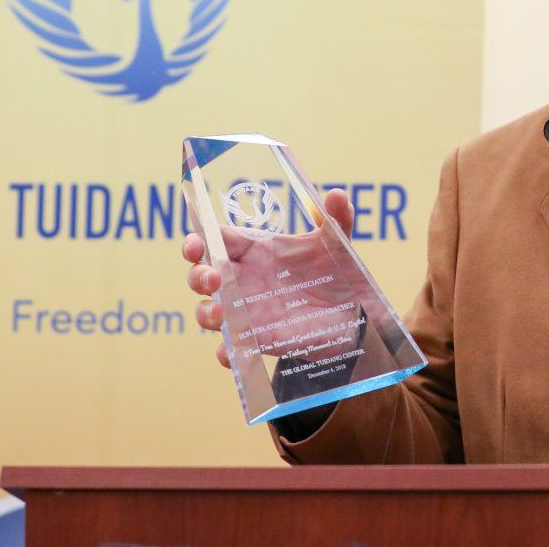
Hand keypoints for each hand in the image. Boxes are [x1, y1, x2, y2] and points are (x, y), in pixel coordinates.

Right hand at [183, 188, 355, 368]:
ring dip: (206, 314)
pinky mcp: (257, 341)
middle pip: (201, 275)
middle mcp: (243, 280)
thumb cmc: (333, 272)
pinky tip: (230, 353)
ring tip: (221, 315)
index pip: (214, 239)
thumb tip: (338, 194)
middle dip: (198, 276)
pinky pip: (230, 351)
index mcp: (254, 251)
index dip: (197, 239)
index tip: (197, 243)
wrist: (352, 315)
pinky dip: (225, 353)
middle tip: (214, 279)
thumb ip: (337, 217)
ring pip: (208, 312)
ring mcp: (247, 312)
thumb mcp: (337, 243)